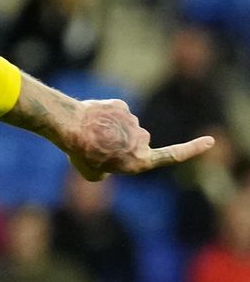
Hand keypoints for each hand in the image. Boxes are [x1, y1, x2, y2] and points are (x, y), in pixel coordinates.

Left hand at [2, 75, 213, 179]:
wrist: (71, 127)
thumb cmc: (82, 154)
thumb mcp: (94, 174)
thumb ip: (107, 170)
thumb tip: (108, 160)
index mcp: (140, 160)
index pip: (172, 156)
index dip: (192, 150)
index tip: (210, 140)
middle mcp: (142, 140)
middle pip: (137, 142)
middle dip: (121, 145)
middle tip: (97, 148)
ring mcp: (133, 122)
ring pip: (125, 127)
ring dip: (111, 131)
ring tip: (91, 135)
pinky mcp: (121, 107)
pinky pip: (114, 113)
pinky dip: (104, 117)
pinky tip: (90, 120)